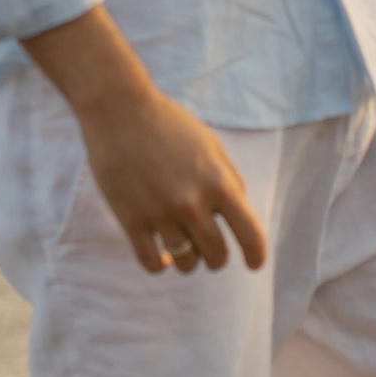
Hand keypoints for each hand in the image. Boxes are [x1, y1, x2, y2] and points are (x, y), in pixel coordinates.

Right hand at [22, 7, 268, 273]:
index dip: (256, 256)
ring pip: (186, 262)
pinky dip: (160, 265)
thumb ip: (229, 178)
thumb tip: (239, 212)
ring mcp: (161, 214)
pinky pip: (151, 263)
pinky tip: (162, 255)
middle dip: (216, 258)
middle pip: (216, 255)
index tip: (254, 264)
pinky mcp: (132, 221)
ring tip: (183, 248)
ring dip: (188, 260)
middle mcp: (192, 203)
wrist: (120, 111)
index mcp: (218, 183)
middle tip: (210, 252)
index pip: (249, 234)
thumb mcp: (210, 145)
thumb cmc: (168, 124)